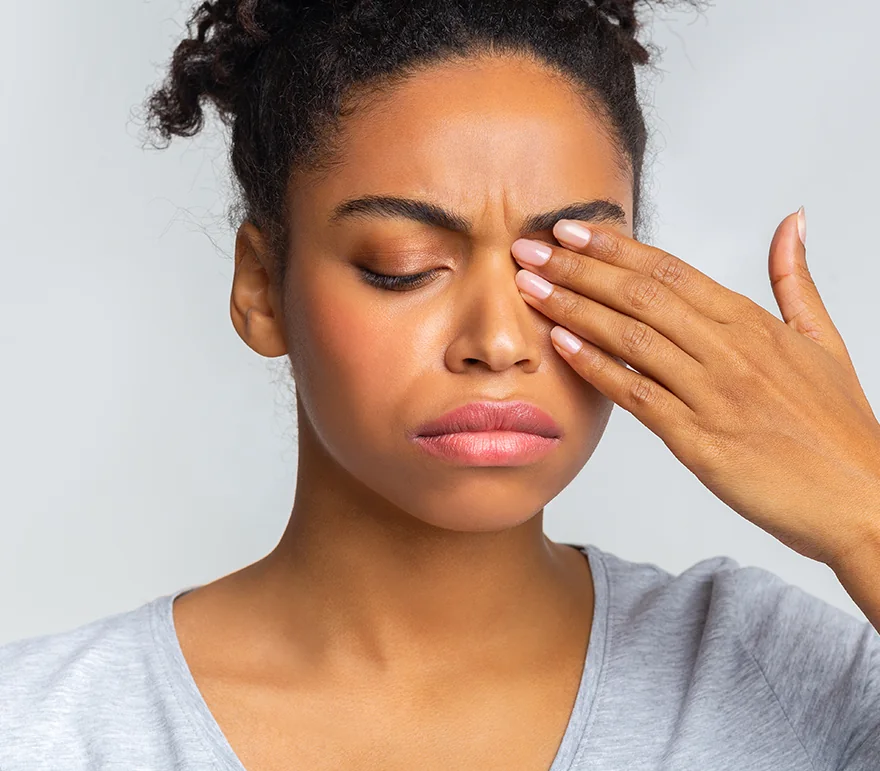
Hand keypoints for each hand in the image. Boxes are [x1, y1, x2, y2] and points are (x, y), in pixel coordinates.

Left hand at [511, 210, 879, 567]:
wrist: (864, 500)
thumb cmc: (840, 426)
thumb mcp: (824, 341)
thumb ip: (795, 280)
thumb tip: (792, 221)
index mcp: (752, 323)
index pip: (670, 271)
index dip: (615, 247)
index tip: (570, 229)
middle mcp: (729, 351)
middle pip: (641, 295)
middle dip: (578, 268)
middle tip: (528, 250)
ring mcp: (713, 395)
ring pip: (632, 338)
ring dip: (575, 309)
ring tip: (529, 288)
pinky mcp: (699, 441)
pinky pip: (638, 396)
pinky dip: (597, 367)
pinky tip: (561, 345)